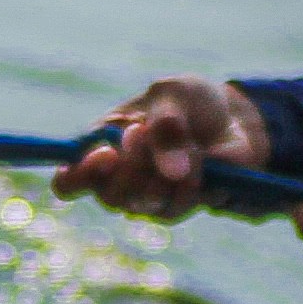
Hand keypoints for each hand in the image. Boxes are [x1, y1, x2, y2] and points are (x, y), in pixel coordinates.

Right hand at [56, 76, 267, 221]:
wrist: (233, 117)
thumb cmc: (189, 103)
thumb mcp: (174, 95)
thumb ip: (166, 124)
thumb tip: (171, 172)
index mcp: (100, 148)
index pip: (69, 180)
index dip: (77, 176)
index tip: (106, 154)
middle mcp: (117, 181)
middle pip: (108, 196)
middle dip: (134, 166)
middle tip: (148, 134)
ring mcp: (145, 200)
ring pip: (142, 204)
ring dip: (167, 172)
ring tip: (189, 144)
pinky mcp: (175, 209)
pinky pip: (174, 208)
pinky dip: (190, 182)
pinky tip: (201, 161)